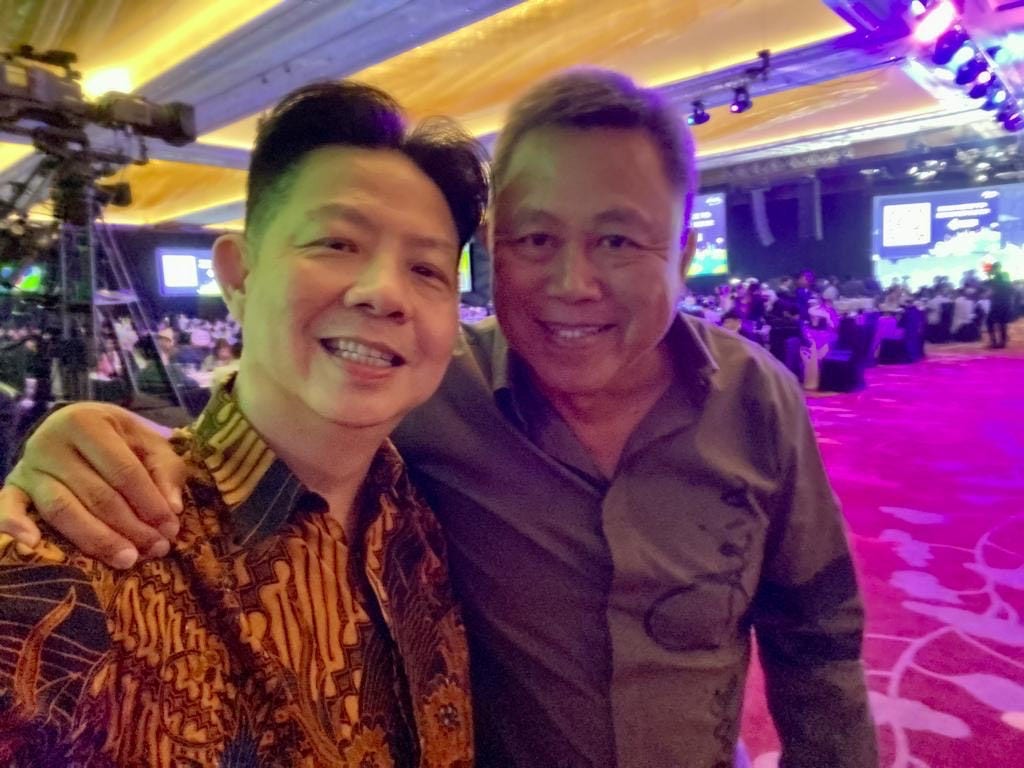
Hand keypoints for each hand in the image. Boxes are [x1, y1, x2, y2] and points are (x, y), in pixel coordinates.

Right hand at [1, 402, 185, 568]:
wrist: (80, 429)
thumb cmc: (122, 440)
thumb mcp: (149, 444)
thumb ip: (165, 472)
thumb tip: (173, 509)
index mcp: (87, 422)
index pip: (123, 470)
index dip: (150, 503)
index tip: (171, 529)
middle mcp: (51, 441)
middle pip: (96, 494)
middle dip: (131, 527)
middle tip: (156, 549)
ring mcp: (28, 466)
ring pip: (62, 510)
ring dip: (97, 539)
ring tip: (127, 559)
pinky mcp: (14, 486)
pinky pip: (8, 507)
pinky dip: (14, 526)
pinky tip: (33, 544)